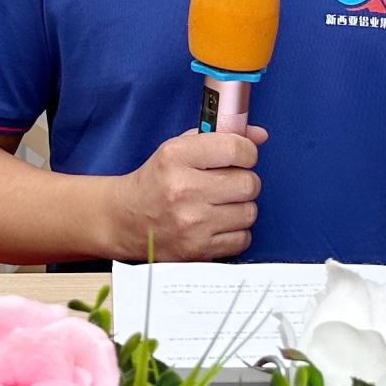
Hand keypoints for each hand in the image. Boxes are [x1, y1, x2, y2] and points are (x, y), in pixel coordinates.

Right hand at [109, 124, 268, 260]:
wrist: (125, 220)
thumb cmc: (156, 181)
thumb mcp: (178, 148)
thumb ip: (219, 137)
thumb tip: (259, 135)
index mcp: (176, 157)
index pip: (236, 149)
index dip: (247, 152)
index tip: (241, 156)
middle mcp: (183, 189)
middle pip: (248, 183)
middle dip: (244, 181)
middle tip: (228, 183)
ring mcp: (191, 223)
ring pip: (249, 212)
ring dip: (240, 207)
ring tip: (220, 205)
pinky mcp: (198, 250)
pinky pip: (243, 238)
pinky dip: (235, 231)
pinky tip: (217, 224)